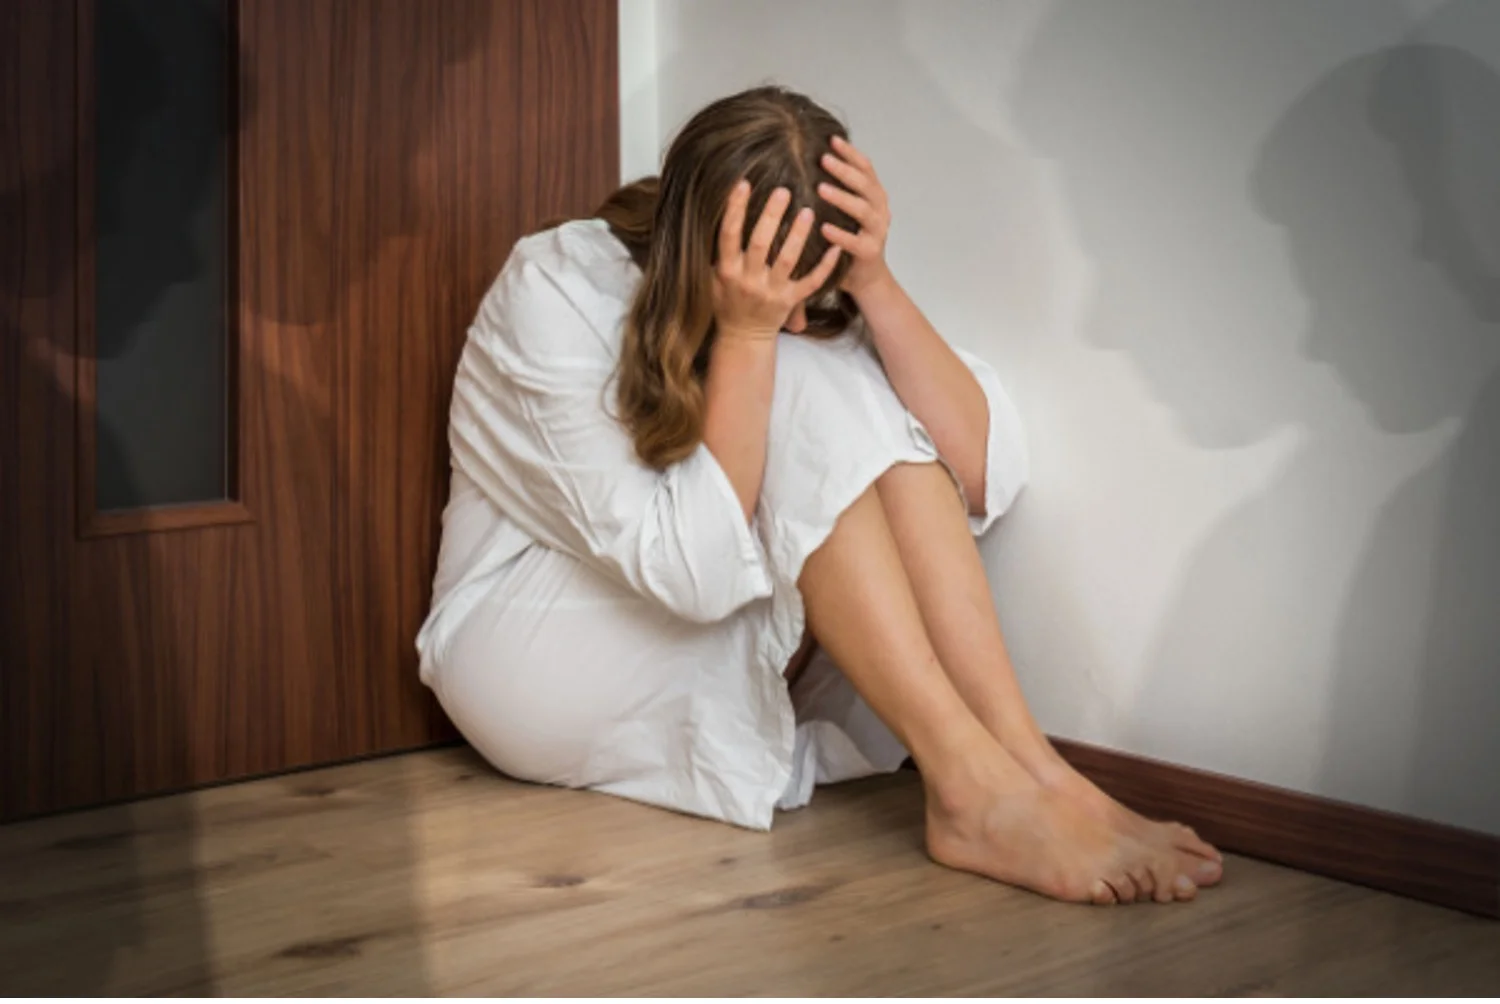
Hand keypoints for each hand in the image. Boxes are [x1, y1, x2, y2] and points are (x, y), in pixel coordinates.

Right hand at [714, 180, 841, 341]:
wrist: (743, 338)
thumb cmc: (727, 302)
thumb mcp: (713, 277)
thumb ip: (718, 250)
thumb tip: (717, 211)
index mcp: (727, 271)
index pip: (729, 234)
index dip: (735, 209)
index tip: (743, 183)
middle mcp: (748, 281)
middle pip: (760, 243)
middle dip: (771, 215)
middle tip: (784, 190)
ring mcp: (771, 292)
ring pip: (787, 260)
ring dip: (798, 235)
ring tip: (808, 211)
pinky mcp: (790, 301)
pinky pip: (811, 283)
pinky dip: (825, 266)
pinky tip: (836, 248)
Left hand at [818, 136, 892, 296]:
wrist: (865, 277)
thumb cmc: (849, 238)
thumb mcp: (847, 210)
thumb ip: (838, 189)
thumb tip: (811, 158)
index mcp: (875, 196)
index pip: (866, 168)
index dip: (850, 153)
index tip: (831, 139)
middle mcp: (880, 210)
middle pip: (865, 185)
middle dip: (844, 170)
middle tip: (823, 158)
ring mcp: (877, 232)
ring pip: (862, 210)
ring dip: (842, 197)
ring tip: (821, 188)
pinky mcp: (870, 252)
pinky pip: (855, 242)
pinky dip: (839, 234)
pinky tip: (823, 228)